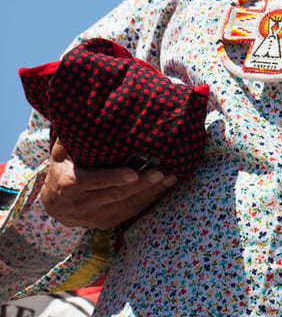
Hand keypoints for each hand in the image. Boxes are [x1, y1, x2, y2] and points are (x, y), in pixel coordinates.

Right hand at [41, 141, 176, 228]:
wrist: (55, 205)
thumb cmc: (63, 171)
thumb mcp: (61, 155)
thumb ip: (71, 139)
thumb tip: (84, 115)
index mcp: (70, 184)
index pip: (94, 181)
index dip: (113, 178)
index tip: (133, 173)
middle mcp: (82, 204)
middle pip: (116, 194)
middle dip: (141, 185)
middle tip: (161, 173)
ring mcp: (94, 216)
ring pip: (126, 205)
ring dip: (150, 193)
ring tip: (170, 179)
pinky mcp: (105, 222)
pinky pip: (130, 212)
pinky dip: (148, 201)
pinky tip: (163, 189)